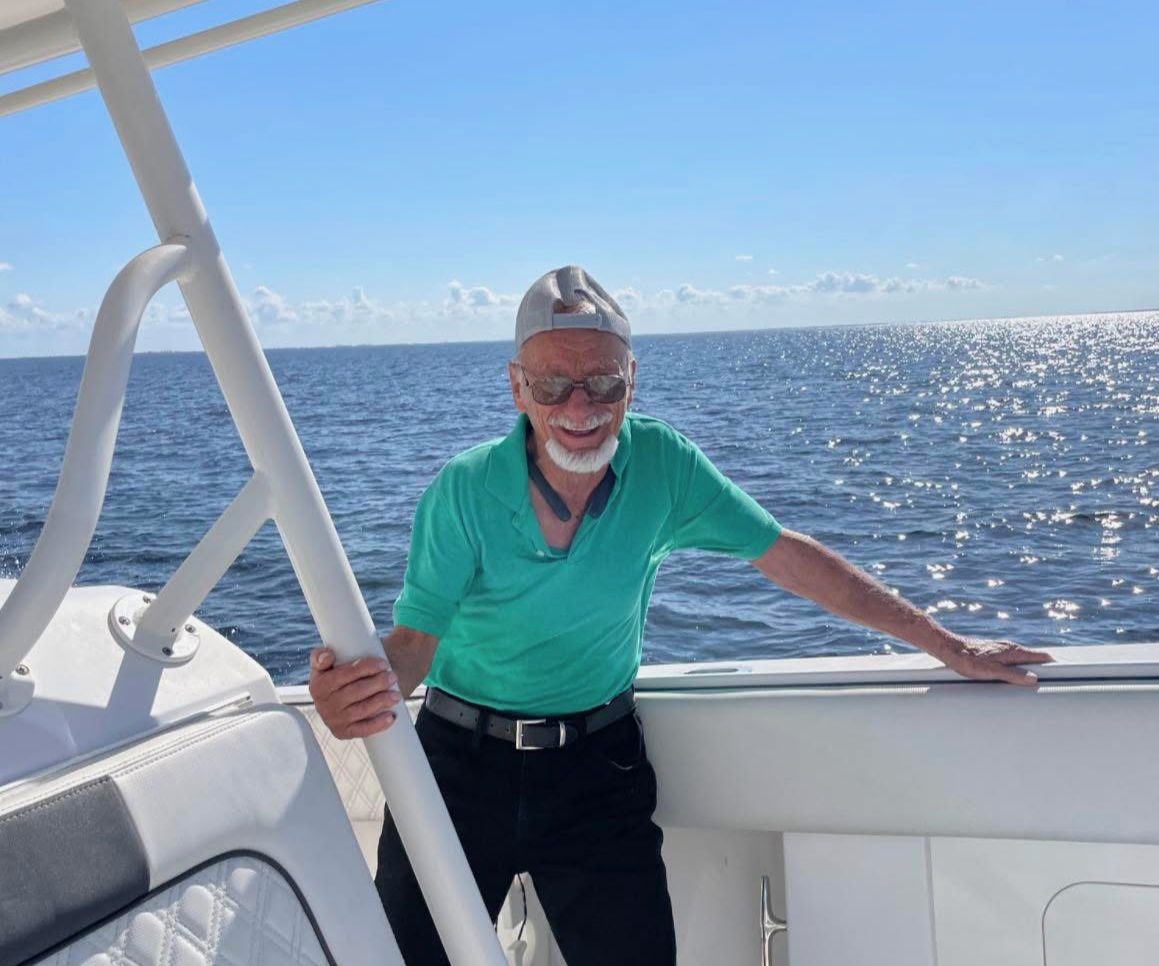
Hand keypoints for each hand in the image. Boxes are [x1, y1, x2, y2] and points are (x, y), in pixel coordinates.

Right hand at [308, 647, 402, 738]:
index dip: (366, 668)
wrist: (335, 699)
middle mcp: (323, 704)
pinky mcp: (343, 733)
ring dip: (381, 701)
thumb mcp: (323, 664)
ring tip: (396, 694)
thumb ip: (320, 656)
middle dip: (378, 683)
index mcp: (318, 685)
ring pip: (361, 710)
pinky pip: (362, 730)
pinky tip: (391, 716)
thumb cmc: (335, 675)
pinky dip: (378, 724)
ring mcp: (333, 720)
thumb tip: (327, 656)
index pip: (344, 674)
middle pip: (355, 691)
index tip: (383, 663)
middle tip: (393, 677)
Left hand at [933, 635, 1052, 685]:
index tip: (1068, 671)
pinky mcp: (995, 652)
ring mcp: (1003, 649)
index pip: (1041, 656)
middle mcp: (1010, 648)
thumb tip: (1034, 678)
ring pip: (1024, 658)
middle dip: (1047, 667)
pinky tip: (1018, 674)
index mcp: (1013, 652)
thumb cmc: (968, 661)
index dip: (1055, 664)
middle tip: (1057, 678)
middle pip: (1035, 657)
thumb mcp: (991, 672)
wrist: (950, 649)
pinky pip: (1014, 659)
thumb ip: (1013, 675)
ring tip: (1041, 679)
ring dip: (1034, 667)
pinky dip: (1021, 666)